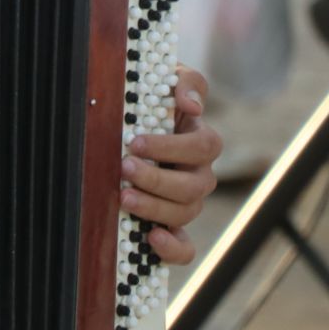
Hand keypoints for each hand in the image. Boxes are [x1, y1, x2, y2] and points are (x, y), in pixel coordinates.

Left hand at [120, 65, 222, 264]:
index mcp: (198, 140)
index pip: (204, 146)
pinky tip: (152, 237)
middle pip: (195, 185)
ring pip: (187, 212)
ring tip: (123, 197)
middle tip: (124, 168)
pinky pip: (186, 248)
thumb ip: (184, 81)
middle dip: (158, 178)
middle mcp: (198, 174)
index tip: (134, 142)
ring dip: (155, 207)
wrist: (126, 126)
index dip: (172, 147)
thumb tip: (190, 103)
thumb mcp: (164, 81)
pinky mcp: (171, 226)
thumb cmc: (148, 101)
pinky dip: (174, 248)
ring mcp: (186, 202)